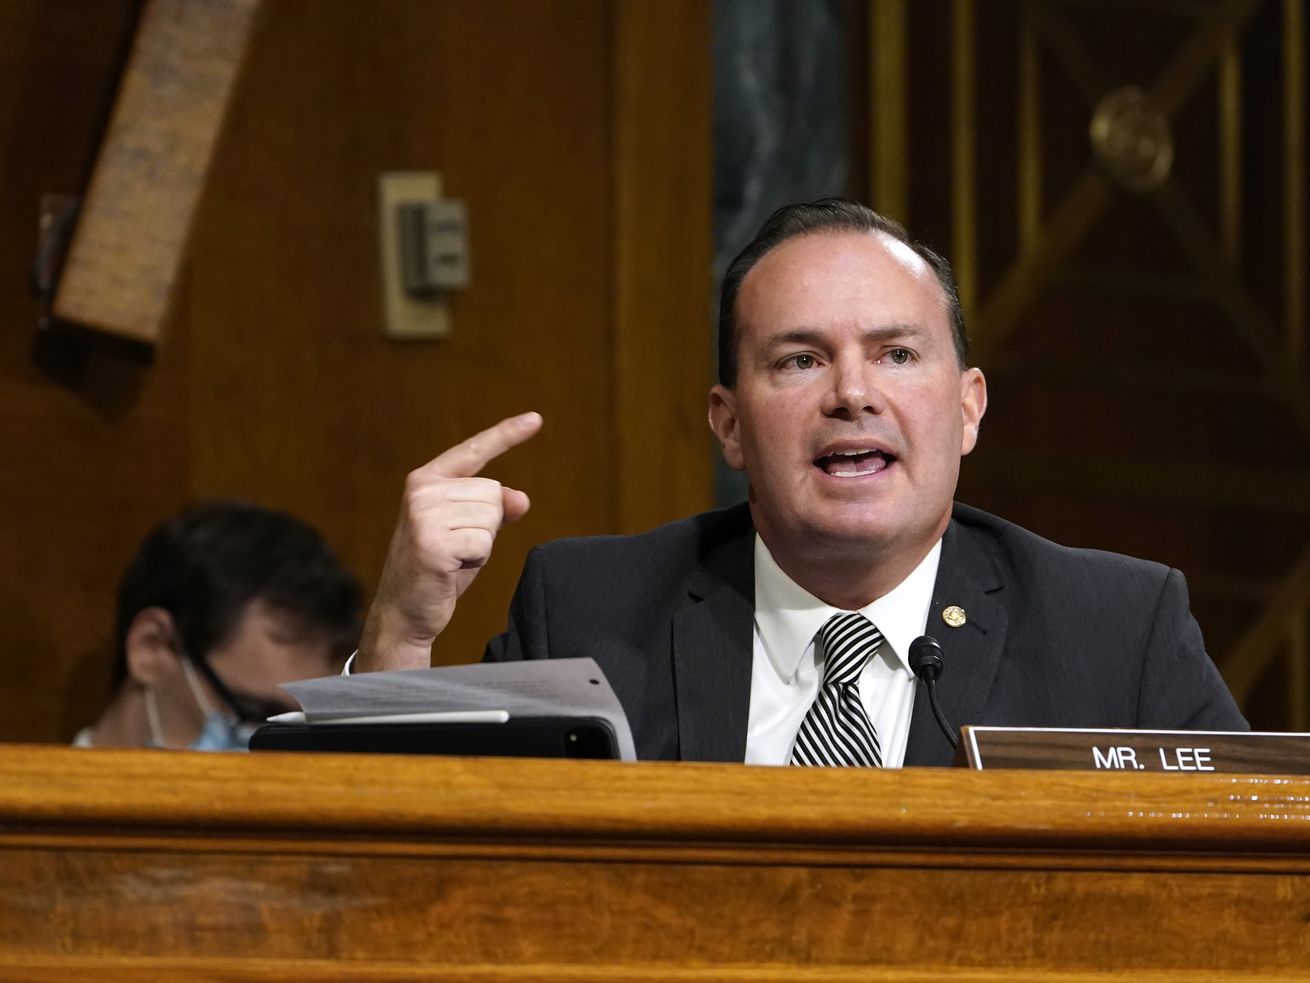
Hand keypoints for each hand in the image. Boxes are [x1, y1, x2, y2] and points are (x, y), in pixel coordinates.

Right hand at [357, 412, 542, 671]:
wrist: (405, 612)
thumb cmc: (440, 569)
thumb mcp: (469, 532)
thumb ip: (493, 509)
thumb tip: (521, 499)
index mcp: (427, 480)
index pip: (474, 452)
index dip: (507, 434)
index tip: (537, 418)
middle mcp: (422, 490)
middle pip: (494, 494)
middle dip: (486, 526)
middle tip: (456, 548)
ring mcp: (424, 515)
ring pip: (491, 518)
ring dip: (481, 545)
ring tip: (452, 558)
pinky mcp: (431, 542)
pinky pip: (483, 544)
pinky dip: (476, 561)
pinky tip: (450, 569)